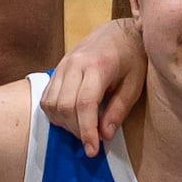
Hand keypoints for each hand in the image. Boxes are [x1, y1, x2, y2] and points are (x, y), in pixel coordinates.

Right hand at [37, 15, 147, 152]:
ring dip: (64, 123)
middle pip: (64, 106)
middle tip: (92, 140)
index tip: (93, 150)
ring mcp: (62, 64)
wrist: (119, 30)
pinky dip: (55, 113)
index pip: (84, 104)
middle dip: (76, 130)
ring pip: (51, 103)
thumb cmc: (132, 58)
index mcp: (98, 65)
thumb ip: (119, 110)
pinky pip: (47, 96)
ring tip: (82, 128)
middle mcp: (75, 63)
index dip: (86, 131)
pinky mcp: (57, 68)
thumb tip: (104, 135)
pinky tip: (71, 117)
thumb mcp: (134, 84)